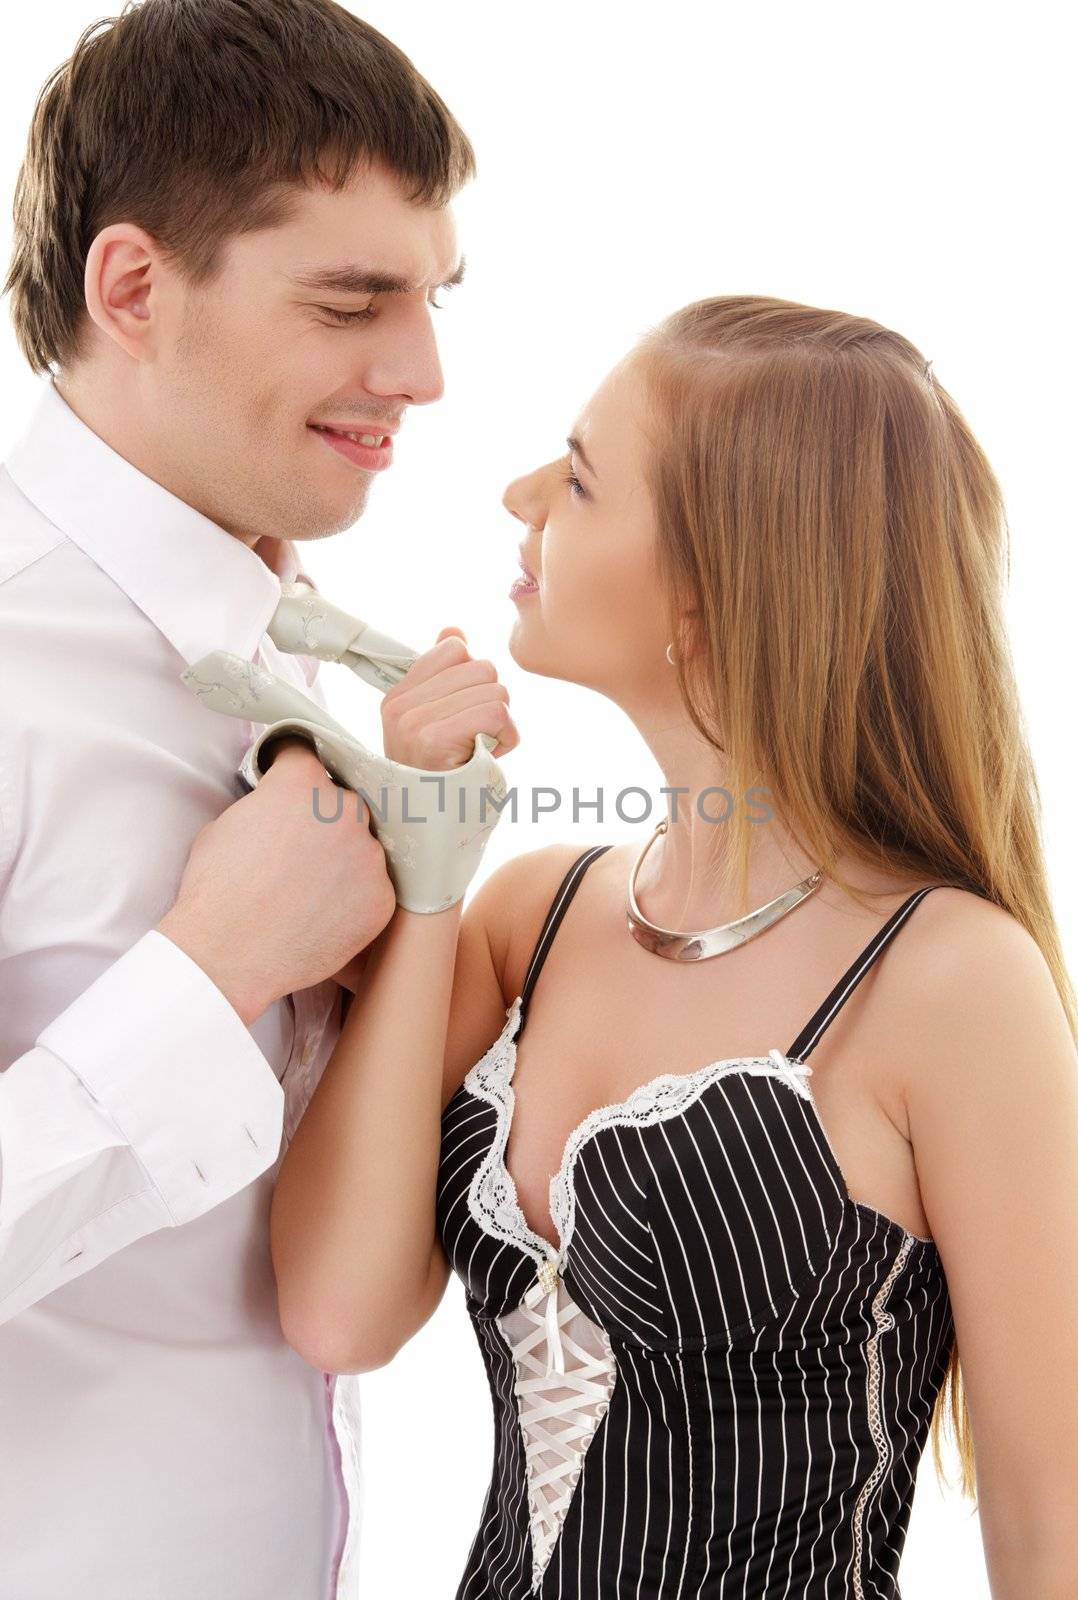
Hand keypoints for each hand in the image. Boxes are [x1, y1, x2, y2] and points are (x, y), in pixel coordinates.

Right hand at [157, 741, 396, 1025]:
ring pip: (362, 845)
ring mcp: (368, 854)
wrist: (228, 956)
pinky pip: (373, 886)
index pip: (307, 754)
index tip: (289, 782)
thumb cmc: (216, 892)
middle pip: (342, 801)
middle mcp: (344, 809)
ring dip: (342, 858)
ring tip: (308, 889)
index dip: (292, 770)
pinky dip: (353, 897)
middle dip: (323, 818)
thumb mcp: (225, 825)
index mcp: (301, 782)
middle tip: (298, 850)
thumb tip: (276, 803)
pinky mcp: (381, 897)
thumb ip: (264, 803)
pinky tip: (322, 913)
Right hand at [380, 627, 519, 768]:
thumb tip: (454, 630)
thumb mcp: (434, 722)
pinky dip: (507, 736)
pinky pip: (496, 713)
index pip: (455, 648)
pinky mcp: (434, 738)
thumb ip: (443, 675)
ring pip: (495, 690)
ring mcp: (414, 721)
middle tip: (477, 736)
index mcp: (398, 694)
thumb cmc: (440, 775)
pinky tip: (489, 755)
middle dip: (493, 702)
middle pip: (483, 668)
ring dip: (503, 723)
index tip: (464, 713)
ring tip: (482, 748)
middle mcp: (400, 705)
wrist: (428, 827)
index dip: (474, 680)